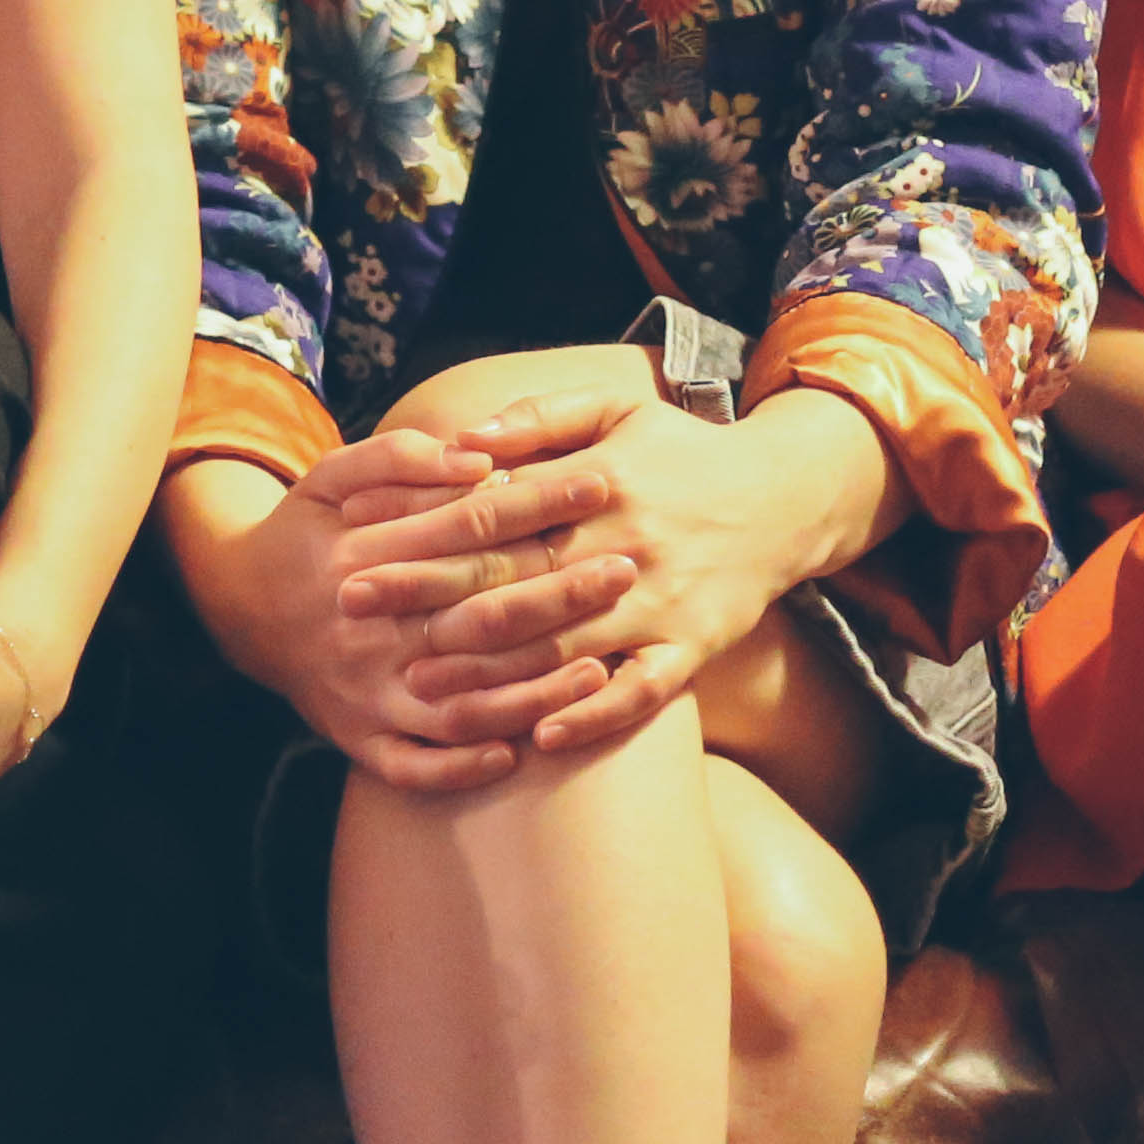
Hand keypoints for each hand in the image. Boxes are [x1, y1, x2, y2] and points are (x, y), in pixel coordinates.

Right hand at [169, 424, 604, 792]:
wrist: (237, 605)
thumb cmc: (306, 533)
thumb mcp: (331, 475)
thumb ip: (400, 457)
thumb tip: (482, 457)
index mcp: (361, 555)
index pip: (468, 526)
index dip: (539, 503)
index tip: (602, 485)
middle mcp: (364, 627)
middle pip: (479, 613)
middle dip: (559, 593)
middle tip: (627, 572)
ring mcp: (362, 690)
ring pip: (459, 701)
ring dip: (533, 691)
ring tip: (602, 668)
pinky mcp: (356, 735)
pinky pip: (413, 765)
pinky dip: (461, 766)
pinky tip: (516, 752)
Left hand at [345, 381, 885, 761]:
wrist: (785, 499)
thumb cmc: (681, 451)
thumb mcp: (613, 409)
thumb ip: (535, 419)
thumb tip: (459, 439)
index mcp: (598, 481)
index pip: (494, 512)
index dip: (422, 531)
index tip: (358, 547)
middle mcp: (625, 544)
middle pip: (513, 579)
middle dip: (429, 599)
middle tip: (357, 614)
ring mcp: (660, 601)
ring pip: (563, 643)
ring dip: (488, 668)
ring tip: (418, 685)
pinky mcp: (693, 647)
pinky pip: (641, 692)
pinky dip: (591, 714)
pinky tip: (538, 734)